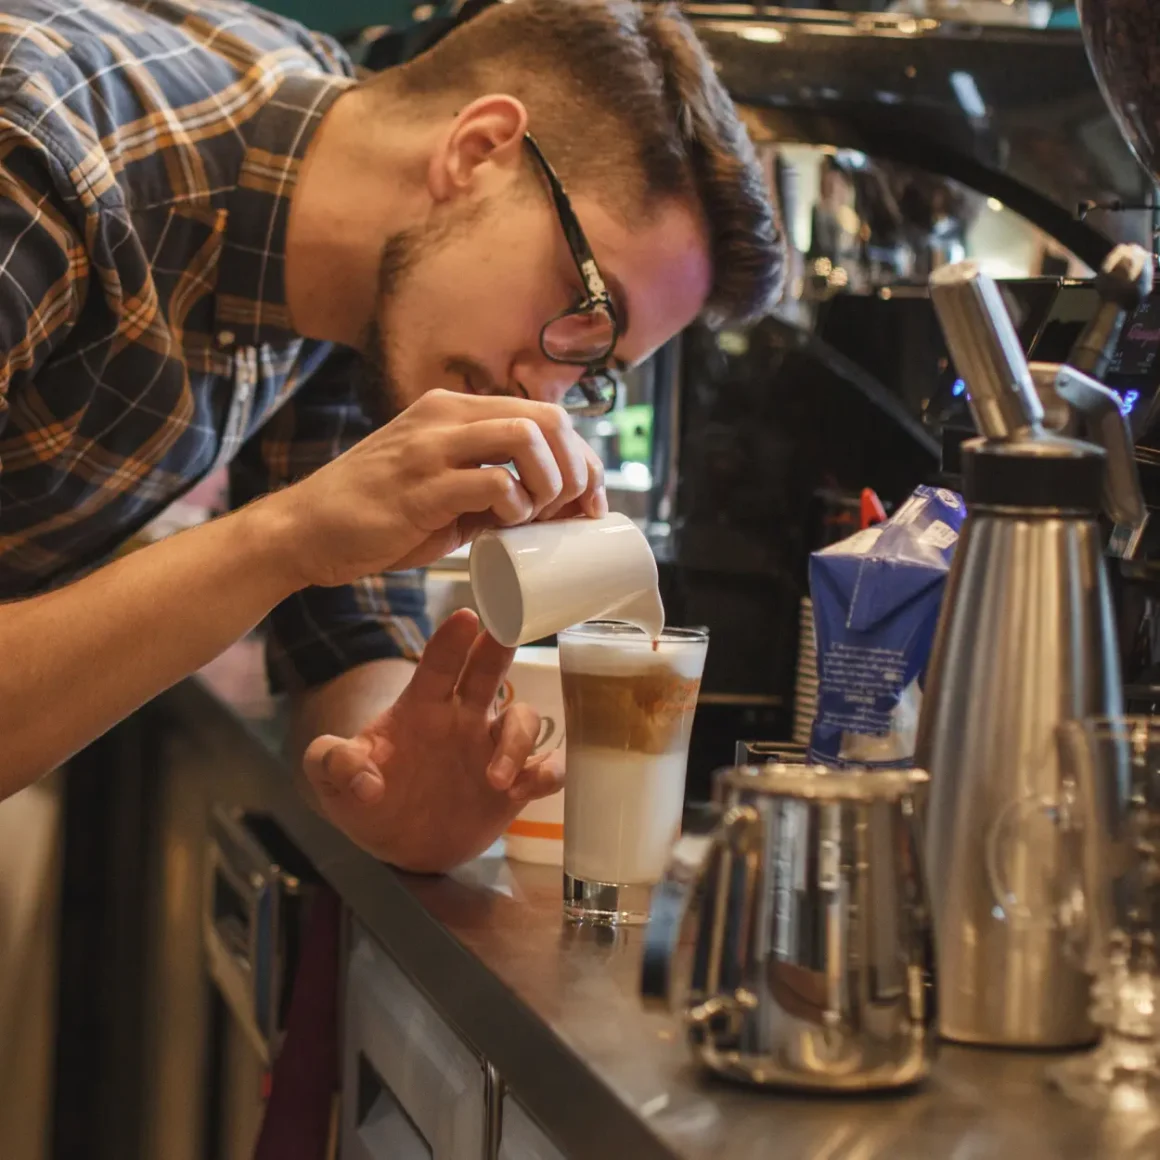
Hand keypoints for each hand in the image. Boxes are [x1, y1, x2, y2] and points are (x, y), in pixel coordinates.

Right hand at [266, 390, 607, 588]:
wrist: (306, 531)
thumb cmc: (379, 515)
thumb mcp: (442, 487)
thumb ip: (488, 485)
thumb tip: (549, 507)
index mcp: (455, 411)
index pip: (544, 414)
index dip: (582, 457)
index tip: (590, 500)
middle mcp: (446, 416)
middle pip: (547, 419)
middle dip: (578, 468)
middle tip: (571, 511)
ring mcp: (432, 447)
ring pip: (526, 437)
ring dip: (550, 482)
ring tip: (538, 517)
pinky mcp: (420, 486)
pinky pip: (493, 482)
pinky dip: (516, 506)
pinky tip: (506, 526)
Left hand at [301, 609, 562, 873]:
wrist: (400, 848)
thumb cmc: (366, 802)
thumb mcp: (331, 785)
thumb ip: (333, 766)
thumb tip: (364, 780)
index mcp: (421, 708)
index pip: (438, 666)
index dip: (452, 642)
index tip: (466, 617)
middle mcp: (463, 718)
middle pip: (488, 672)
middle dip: (499, 650)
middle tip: (507, 635)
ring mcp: (492, 749)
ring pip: (523, 720)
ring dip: (517, 741)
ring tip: (496, 779)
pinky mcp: (516, 784)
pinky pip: (546, 768)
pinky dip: (548, 771)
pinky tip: (530, 786)